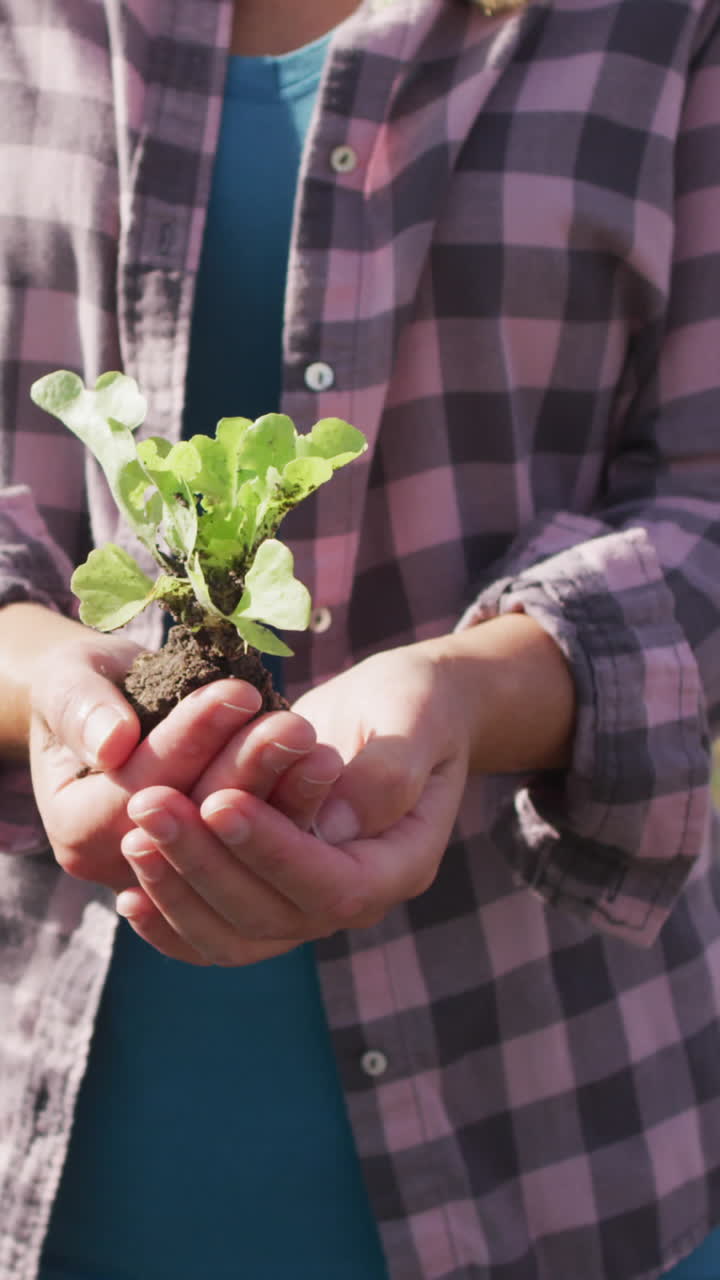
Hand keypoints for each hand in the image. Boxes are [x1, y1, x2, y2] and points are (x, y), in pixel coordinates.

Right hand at [30, 635, 341, 892]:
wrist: (104, 706)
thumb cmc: (81, 685)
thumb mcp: (69, 681)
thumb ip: (81, 708)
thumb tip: (111, 743)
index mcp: (77, 828)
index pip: (143, 787)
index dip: (192, 740)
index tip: (239, 692)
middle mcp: (124, 865)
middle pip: (195, 820)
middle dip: (246, 766)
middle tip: (295, 722)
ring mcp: (175, 871)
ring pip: (235, 838)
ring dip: (279, 787)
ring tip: (314, 739)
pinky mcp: (219, 860)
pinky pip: (259, 842)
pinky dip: (293, 803)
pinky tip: (323, 767)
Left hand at [114, 641, 469, 962]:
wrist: (405, 713)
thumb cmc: (415, 704)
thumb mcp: (415, 719)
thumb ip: (387, 771)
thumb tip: (332, 825)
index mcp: (400, 863)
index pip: (334, 885)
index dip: (272, 851)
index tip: (217, 800)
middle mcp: (356, 897)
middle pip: (274, 915)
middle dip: (205, 864)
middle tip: (149, 807)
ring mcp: (311, 901)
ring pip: (238, 934)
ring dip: (179, 892)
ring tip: (134, 836)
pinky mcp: (275, 890)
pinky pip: (222, 929)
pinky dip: (174, 920)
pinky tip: (130, 893)